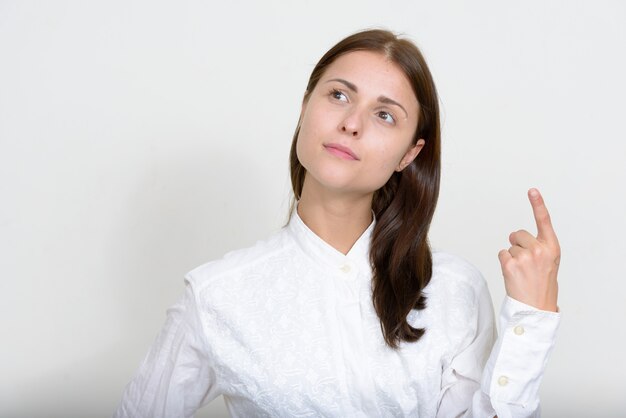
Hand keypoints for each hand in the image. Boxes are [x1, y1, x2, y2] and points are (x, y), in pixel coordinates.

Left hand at [498, 188, 559, 311]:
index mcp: (552, 247)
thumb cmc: (542, 284)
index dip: (538, 204)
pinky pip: (502, 254)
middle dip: (519, 245)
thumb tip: (515, 236)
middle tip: (527, 264)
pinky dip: (505, 262)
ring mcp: (524, 257)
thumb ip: (538, 245)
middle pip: (518, 234)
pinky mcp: (510, 264)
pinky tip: (514, 274)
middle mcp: (539, 250)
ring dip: (513, 257)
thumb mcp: (548, 262)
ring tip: (522, 272)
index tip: (532, 190)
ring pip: (510, 246)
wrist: (536, 307)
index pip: (544, 221)